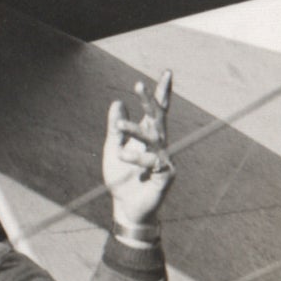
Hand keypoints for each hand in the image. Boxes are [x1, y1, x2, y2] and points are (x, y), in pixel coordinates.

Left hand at [102, 69, 174, 227]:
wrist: (126, 207)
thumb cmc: (121, 178)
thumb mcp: (114, 148)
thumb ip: (115, 128)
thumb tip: (117, 102)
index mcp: (148, 136)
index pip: (157, 111)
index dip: (161, 93)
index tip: (167, 72)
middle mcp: (159, 144)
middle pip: (158, 117)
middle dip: (149, 100)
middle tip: (138, 83)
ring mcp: (165, 158)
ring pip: (152, 137)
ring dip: (134, 130)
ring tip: (118, 126)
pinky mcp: (166, 174)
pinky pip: (152, 160)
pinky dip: (136, 157)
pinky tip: (123, 155)